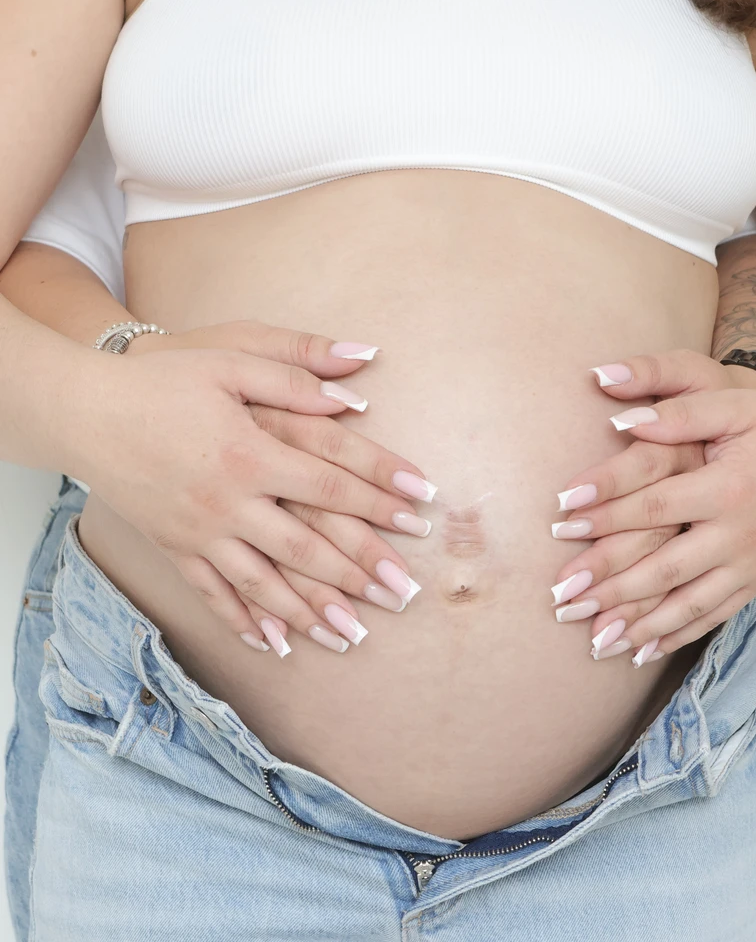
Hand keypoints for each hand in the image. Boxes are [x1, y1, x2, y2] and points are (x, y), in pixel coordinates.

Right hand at [67, 322, 432, 652]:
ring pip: (266, 583)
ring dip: (312, 611)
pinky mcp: (176, 548)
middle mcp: (229, 502)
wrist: (87, 413)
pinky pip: (214, 594)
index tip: (420, 512)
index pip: (332, 483)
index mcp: (250, 453)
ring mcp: (201, 532)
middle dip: (362, 571)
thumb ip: (294, 373)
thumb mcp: (229, 360)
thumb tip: (358, 387)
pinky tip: (275, 643)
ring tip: (354, 635)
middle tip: (405, 593)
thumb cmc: (161, 381)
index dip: (381, 497)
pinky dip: (245, 621)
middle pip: (308, 546)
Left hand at [550, 350, 755, 664]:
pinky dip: (675, 637)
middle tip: (561, 598)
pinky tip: (640, 652)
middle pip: (662, 566)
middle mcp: (738, 535)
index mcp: (728, 488)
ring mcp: (749, 565)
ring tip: (591, 639)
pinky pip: (713, 617)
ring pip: (685, 604)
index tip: (560, 521)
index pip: (653, 505)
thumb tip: (620, 421)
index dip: (604, 512)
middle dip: (608, 585)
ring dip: (636, 624)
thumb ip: (679, 415)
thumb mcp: (735, 405)